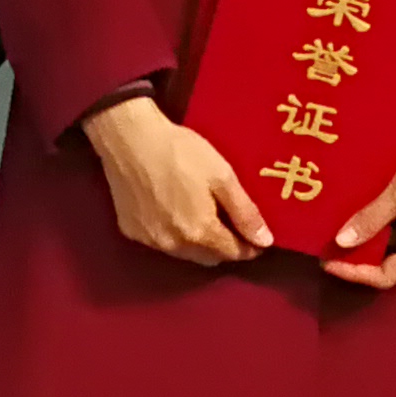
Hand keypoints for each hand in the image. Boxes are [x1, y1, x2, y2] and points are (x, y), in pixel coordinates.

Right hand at [82, 92, 271, 265]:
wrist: (129, 138)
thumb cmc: (180, 152)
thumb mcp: (222, 176)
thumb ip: (245, 212)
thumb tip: (265, 241)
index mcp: (200, 232)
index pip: (233, 253)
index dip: (249, 247)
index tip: (258, 238)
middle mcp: (174, 245)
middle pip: (209, 258)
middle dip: (225, 247)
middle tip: (232, 224)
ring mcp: (150, 240)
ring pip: (185, 253)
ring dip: (199, 244)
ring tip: (204, 218)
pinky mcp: (131, 231)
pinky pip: (161, 243)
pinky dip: (174, 235)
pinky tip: (174, 212)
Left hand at [323, 120, 395, 290]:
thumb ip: (371, 219)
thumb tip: (342, 241)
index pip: (384, 276)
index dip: (354, 273)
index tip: (328, 261)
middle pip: (389, 264)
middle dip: (358, 257)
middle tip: (328, 244)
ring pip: (393, 245)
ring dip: (368, 239)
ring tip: (340, 227)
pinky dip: (380, 224)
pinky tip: (363, 211)